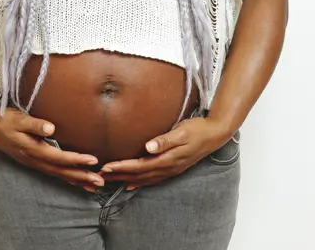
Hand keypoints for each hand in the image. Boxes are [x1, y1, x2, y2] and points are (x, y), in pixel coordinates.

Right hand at [0, 108, 104, 190]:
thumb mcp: (18, 119)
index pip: (59, 157)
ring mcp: (34, 162)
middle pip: (62, 171)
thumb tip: (51, 128)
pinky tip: (76, 181)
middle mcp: (35, 159)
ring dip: (77, 180)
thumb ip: (35, 124)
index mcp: (34, 149)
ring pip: (59, 175)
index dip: (76, 160)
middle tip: (101, 182)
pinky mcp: (34, 161)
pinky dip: (67, 178)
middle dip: (82, 176)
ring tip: (94, 187)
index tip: (93, 161)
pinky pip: (54, 173)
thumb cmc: (5, 121)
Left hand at [99, 116, 228, 189]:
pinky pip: (152, 179)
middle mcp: (168, 168)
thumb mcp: (181, 131)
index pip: (140, 166)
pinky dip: (139, 182)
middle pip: (139, 175)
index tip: (106, 166)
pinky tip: (130, 184)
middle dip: (119, 175)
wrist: (214, 134)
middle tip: (100, 175)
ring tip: (110, 179)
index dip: (122, 167)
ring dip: (126, 179)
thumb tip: (148, 147)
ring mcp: (171, 170)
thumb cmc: (197, 129)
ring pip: (144, 179)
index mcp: (168, 159)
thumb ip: (164, 140)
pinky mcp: (173, 168)